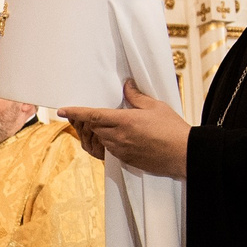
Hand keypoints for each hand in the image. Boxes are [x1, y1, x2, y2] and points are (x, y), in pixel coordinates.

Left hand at [65, 78, 190, 179]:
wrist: (184, 154)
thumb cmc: (173, 130)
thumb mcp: (155, 107)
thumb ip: (136, 97)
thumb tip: (126, 85)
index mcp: (124, 121)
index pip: (93, 115)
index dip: (76, 112)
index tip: (62, 110)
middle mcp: (119, 137)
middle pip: (93, 128)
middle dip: (88, 121)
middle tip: (87, 114)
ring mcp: (121, 151)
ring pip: (100, 139)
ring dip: (99, 132)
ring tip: (104, 124)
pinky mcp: (126, 160)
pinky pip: (110, 150)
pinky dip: (109, 142)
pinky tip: (118, 136)